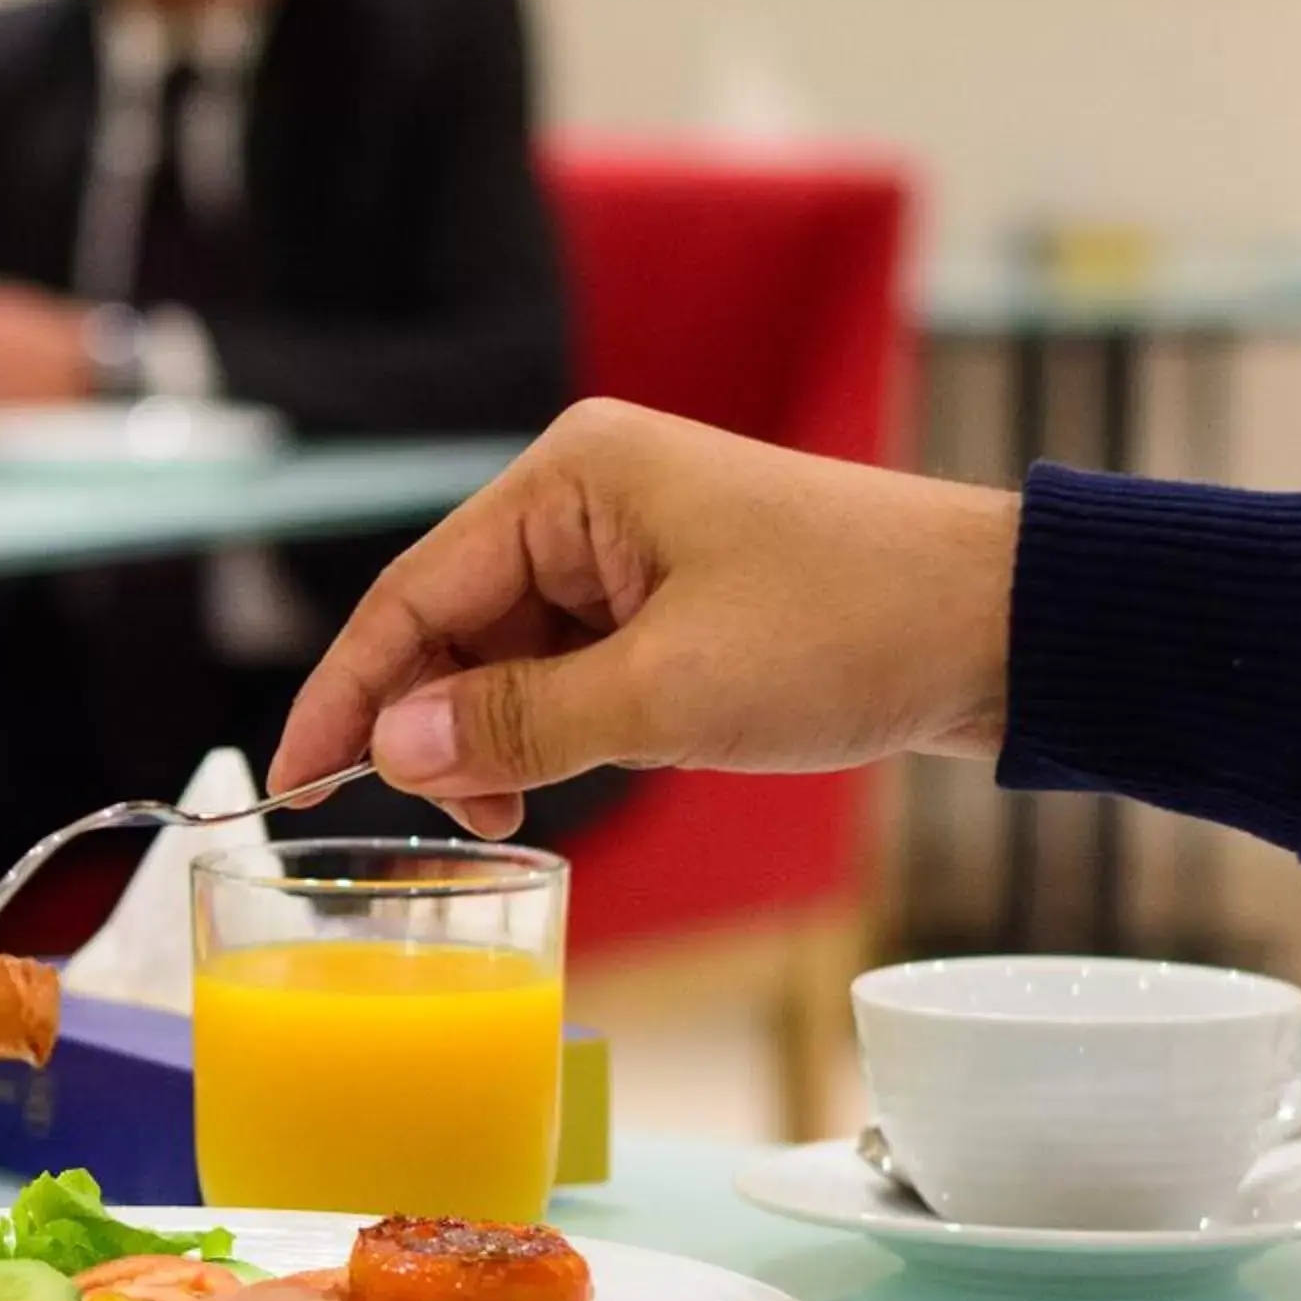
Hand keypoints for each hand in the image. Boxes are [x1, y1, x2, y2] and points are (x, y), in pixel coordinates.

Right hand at [271, 400, 1022, 838]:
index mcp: (571, 478)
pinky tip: (552, 781)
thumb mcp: (666, 694)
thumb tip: (389, 750)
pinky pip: (560, 668)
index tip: (293, 784)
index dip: (344, 697)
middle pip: (446, 626)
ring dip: (489, 739)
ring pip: (499, 657)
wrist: (1007, 629)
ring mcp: (625, 547)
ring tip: (513, 811)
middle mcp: (585, 497)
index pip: (410, 596)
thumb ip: (513, 723)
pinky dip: (542, 731)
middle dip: (428, 729)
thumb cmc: (853, 628)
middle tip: (445, 823)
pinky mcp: (664, 597)